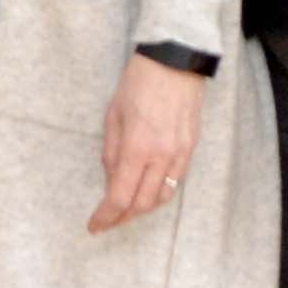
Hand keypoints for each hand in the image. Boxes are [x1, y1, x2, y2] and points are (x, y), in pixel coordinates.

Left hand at [90, 54, 209, 233]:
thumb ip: (112, 152)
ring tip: (127, 209)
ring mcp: (180, 154)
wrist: (175, 62)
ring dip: (143, 209)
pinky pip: (176, 182)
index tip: (95, 226)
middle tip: (108, 220)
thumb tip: (111, 180)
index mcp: (137, 148)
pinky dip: (160, 193)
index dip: (106, 216)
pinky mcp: (191, 148)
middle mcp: (162, 156)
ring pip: (163, 198)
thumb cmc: (138, 83)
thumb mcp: (113, 116)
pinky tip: (148, 190)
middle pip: (143, 204)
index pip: (120, 196)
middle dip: (123, 217)